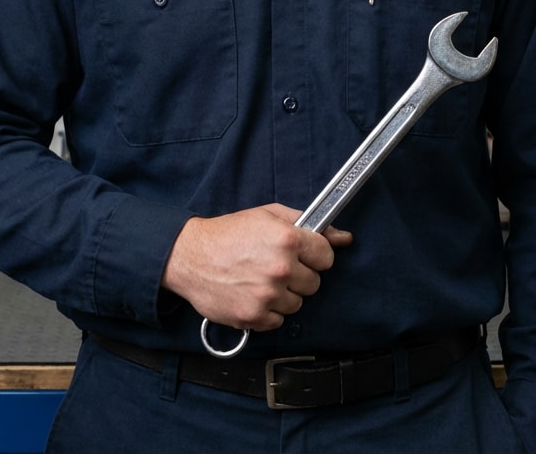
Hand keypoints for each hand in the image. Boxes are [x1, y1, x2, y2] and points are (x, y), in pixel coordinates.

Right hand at [161, 203, 351, 332]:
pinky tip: (252, 293)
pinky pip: (278, 320)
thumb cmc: (230, 233)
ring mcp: (267, 296)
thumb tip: (344, 237)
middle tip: (276, 265)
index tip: (303, 254)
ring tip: (261, 279)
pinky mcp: (254, 318)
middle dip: (299, 275)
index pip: (326, 256)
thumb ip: (309, 224)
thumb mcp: (268, 215)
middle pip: (314, 283)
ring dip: (284, 294)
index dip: (315, 255)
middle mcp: (280, 269)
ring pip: (297, 304)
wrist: (190, 256)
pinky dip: (268, 311)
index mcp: (287, 240)